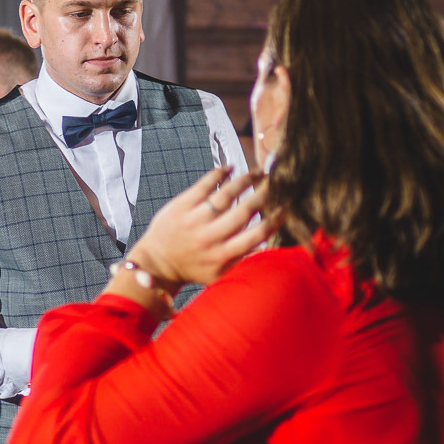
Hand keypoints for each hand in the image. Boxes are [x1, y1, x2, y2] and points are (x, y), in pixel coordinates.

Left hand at [126, 166, 272, 287]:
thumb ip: (243, 262)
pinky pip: (203, 185)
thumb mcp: (220, 275)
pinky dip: (219, 174)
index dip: (274, 220)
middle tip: (276, 183)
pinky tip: (230, 168)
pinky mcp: (181, 206)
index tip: (286, 207)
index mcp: (223, 256)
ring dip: (245, 180)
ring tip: (258, 173)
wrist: (157, 264)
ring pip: (226, 195)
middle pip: (243, 211)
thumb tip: (272, 247)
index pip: (256, 235)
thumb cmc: (193, 268)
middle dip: (263, 195)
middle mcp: (210, 238)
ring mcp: (194, 220)